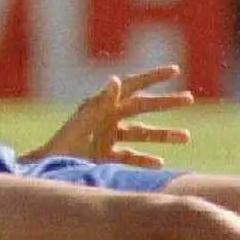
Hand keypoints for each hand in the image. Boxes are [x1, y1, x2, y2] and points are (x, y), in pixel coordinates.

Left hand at [21, 65, 193, 166]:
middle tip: (190, 98)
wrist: (49, 170)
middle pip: (143, 108)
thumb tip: (116, 79)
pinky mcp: (106, 156)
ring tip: (186, 136)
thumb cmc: (63, 143)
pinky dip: (146, 159)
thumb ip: (101, 102)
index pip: (132, 85)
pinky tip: (160, 163)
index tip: (175, 69)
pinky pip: (131, 156)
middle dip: (166, 103)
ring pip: (142, 133)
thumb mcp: (84, 122)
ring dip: (164, 134)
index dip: (153, 76)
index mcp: (103, 104)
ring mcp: (108, 137)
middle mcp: (108, 117)